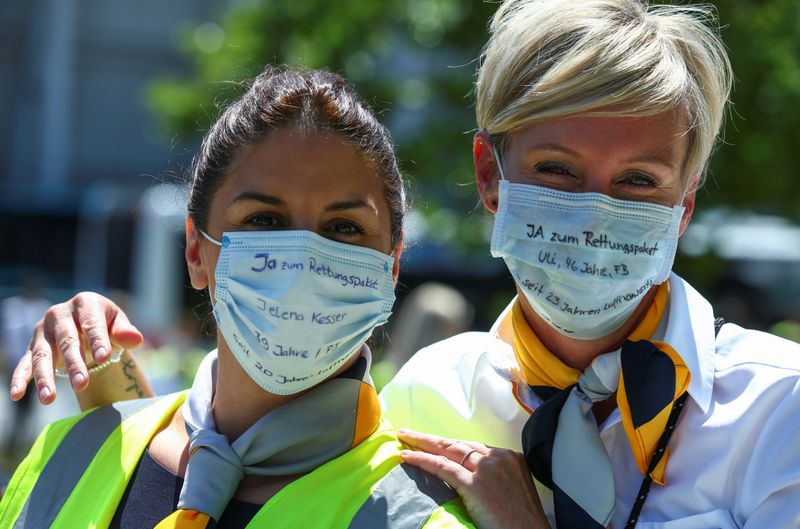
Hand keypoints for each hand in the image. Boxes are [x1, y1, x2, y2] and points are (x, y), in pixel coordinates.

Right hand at [10, 292, 143, 403]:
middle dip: (74, 363)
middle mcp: (59, 314)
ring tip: (49, 399)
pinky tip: (16, 395)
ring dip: (45, 377)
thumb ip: (125, 332)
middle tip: (81, 384)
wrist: (86, 323)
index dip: (98, 340)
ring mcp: (43, 331)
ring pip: (43, 355)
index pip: (92, 324)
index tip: (104, 358)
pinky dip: (19, 379)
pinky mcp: (32, 347)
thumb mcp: (118, 323)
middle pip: (67, 341)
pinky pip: (25, 363)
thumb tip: (136, 340)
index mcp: (85, 303)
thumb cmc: (106, 324)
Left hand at [397, 429, 549, 528]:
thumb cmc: (522, 520)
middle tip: (409, 432)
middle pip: (457, 443)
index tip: (433, 442)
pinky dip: (422, 460)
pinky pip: (442, 467)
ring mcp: (486, 470)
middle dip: (431, 438)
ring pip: (448, 450)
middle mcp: (498, 458)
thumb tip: (471, 475)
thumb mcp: (515, 488)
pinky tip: (407, 456)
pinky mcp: (475, 485)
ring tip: (404, 438)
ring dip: (422, 443)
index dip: (449, 443)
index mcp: (509, 457)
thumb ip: (496, 476)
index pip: (471, 446)